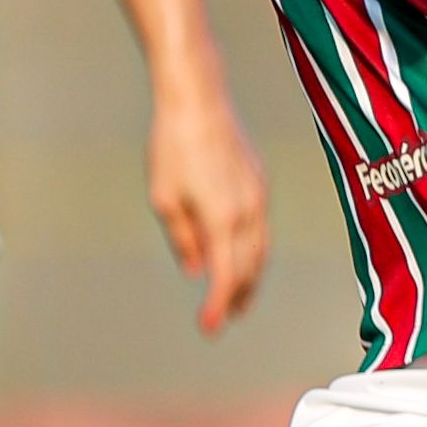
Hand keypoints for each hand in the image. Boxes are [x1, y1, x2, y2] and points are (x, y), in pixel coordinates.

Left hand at [147, 83, 271, 334]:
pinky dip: (254, 248)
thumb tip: (197, 269)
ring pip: (262, 248)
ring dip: (252, 276)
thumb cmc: (173, 147)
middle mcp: (248, 211)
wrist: (199, 99)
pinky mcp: (260, 181)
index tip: (209, 327)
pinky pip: (262, 226)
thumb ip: (182, 239)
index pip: (226, 277)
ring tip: (241, 296)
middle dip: (239, 297)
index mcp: (222, 219)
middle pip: (250, 268)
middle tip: (226, 317)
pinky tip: (242, 253)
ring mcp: (258, 195)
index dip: (218, 307)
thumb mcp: (164, 198)